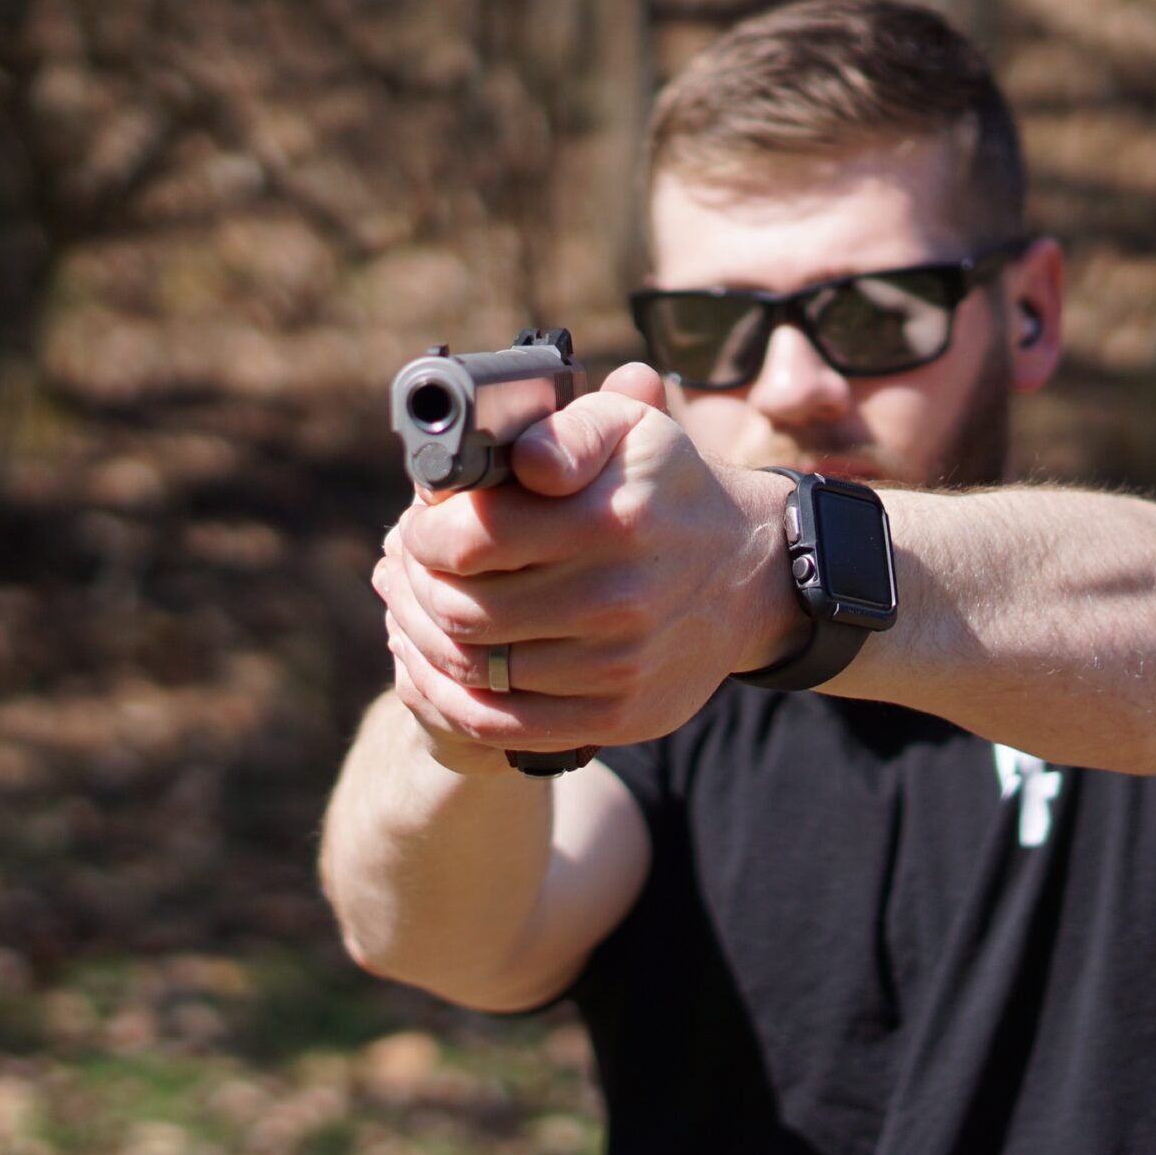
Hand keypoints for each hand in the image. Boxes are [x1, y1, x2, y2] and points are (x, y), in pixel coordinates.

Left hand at [371, 363, 801, 763]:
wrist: (748, 575)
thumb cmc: (664, 491)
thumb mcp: (629, 430)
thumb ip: (566, 430)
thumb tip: (523, 461)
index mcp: (613, 519)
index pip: (472, 539)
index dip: (425, 533)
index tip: (421, 525)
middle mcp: (619, 599)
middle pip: (463, 611)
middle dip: (416, 587)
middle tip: (407, 569)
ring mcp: (619, 666)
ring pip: (473, 671)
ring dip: (424, 641)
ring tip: (416, 610)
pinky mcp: (617, 716)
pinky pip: (500, 725)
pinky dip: (451, 698)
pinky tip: (440, 666)